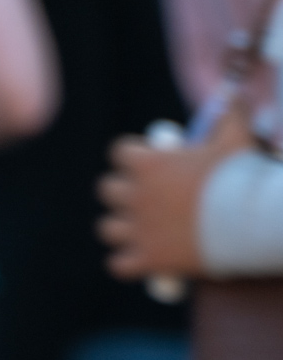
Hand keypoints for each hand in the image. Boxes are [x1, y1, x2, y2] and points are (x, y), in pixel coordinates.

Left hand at [96, 103, 252, 278]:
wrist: (252, 223)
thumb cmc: (241, 178)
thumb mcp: (237, 138)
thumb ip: (230, 113)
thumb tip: (234, 94)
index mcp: (148, 163)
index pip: (119, 153)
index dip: (132, 158)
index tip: (148, 164)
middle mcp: (135, 195)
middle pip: (107, 190)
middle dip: (123, 193)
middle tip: (144, 199)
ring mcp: (139, 229)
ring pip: (107, 228)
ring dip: (121, 229)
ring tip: (140, 232)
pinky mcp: (148, 260)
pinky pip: (118, 265)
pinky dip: (126, 264)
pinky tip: (139, 262)